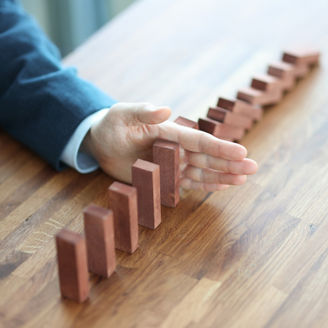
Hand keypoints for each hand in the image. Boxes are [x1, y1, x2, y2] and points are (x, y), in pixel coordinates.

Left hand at [83, 103, 257, 190]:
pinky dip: (204, 185)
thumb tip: (165, 110)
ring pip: (202, 171)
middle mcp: (175, 149)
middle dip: (229, 163)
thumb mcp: (124, 115)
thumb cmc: (112, 125)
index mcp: (170, 133)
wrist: (101, 143)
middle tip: (252, 167)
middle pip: (206, 157)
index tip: (241, 152)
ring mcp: (171, 164)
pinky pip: (188, 183)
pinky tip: (222, 186)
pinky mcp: (164, 178)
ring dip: (222, 176)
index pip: (199, 140)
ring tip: (243, 179)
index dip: (220, 147)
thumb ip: (144, 112)